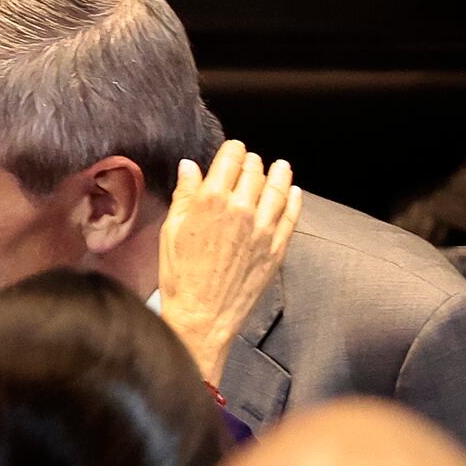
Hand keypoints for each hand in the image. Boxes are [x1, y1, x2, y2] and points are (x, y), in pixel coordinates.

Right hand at [159, 140, 301, 383]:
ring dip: (278, 174)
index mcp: (211, 200)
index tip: (233, 150)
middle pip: (254, 170)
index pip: (230, 158)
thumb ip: (185, 195)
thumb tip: (190, 168)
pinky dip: (293, 200)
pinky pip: (291, 215)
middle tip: (250, 162)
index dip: (233, 150)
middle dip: (251, 162)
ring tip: (279, 167)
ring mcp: (263, 228)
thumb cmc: (179, 276)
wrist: (201, 316)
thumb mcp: (171, 231)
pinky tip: (293, 192)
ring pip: (277, 188)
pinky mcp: (276, 248)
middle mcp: (241, 208)